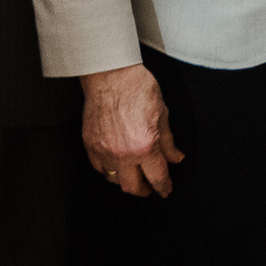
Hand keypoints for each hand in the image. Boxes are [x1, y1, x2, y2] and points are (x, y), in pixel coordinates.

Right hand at [80, 64, 183, 196]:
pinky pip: (99, 167)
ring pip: (114, 179)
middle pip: (132, 187)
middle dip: (144, 190)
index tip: (165, 190)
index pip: (157, 176)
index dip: (164, 187)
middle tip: (150, 187)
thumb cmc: (137, 88)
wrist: (111, 74)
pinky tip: (116, 163)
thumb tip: (176, 158)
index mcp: (145, 146)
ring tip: (134, 174)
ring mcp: (104, 150)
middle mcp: (123, 153)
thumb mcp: (162, 114)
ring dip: (125, 180)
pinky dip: (108, 169)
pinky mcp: (90, 144)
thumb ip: (168, 141)